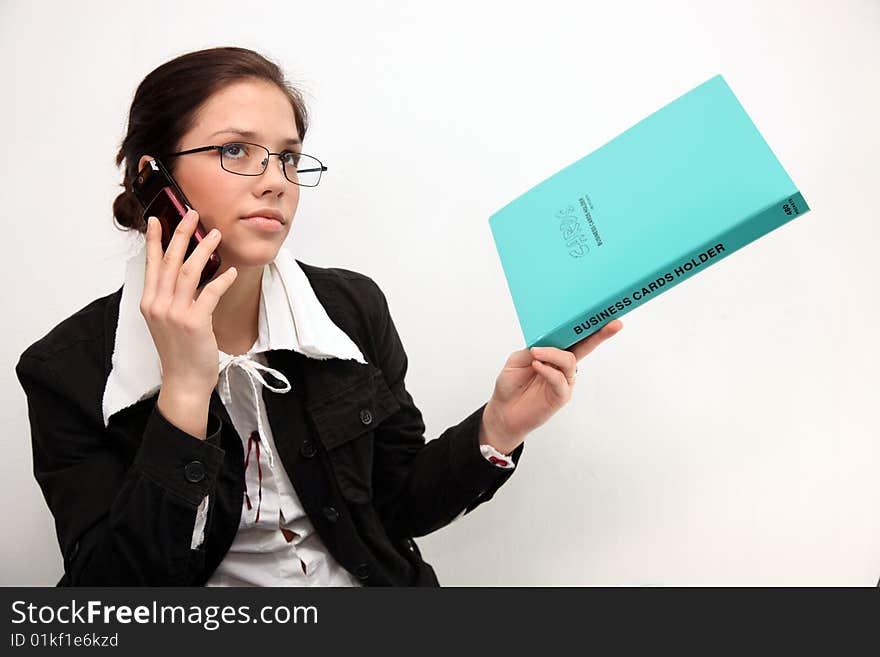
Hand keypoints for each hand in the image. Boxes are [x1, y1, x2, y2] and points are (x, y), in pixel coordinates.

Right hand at [140, 209, 237, 395]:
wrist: (184, 381)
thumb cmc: (180, 351)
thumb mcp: (166, 321)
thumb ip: (170, 298)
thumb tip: (182, 272)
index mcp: (149, 303)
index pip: (151, 264)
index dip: (154, 240)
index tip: (157, 219)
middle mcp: (158, 305)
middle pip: (169, 260)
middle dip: (181, 234)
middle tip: (193, 214)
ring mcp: (174, 314)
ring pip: (188, 271)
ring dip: (204, 250)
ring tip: (216, 235)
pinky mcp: (194, 323)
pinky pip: (210, 293)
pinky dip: (222, 280)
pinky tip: (231, 271)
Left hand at [479, 320, 623, 453]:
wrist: (503, 410)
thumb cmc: (511, 384)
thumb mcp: (518, 359)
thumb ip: (534, 348)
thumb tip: (547, 340)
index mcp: (554, 352)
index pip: (574, 336)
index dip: (587, 326)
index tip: (602, 313)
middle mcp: (562, 365)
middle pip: (585, 346)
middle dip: (599, 335)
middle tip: (613, 325)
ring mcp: (564, 380)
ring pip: (570, 361)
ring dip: (553, 354)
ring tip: (535, 353)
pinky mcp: (561, 396)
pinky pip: (560, 380)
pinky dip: (549, 370)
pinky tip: (537, 365)